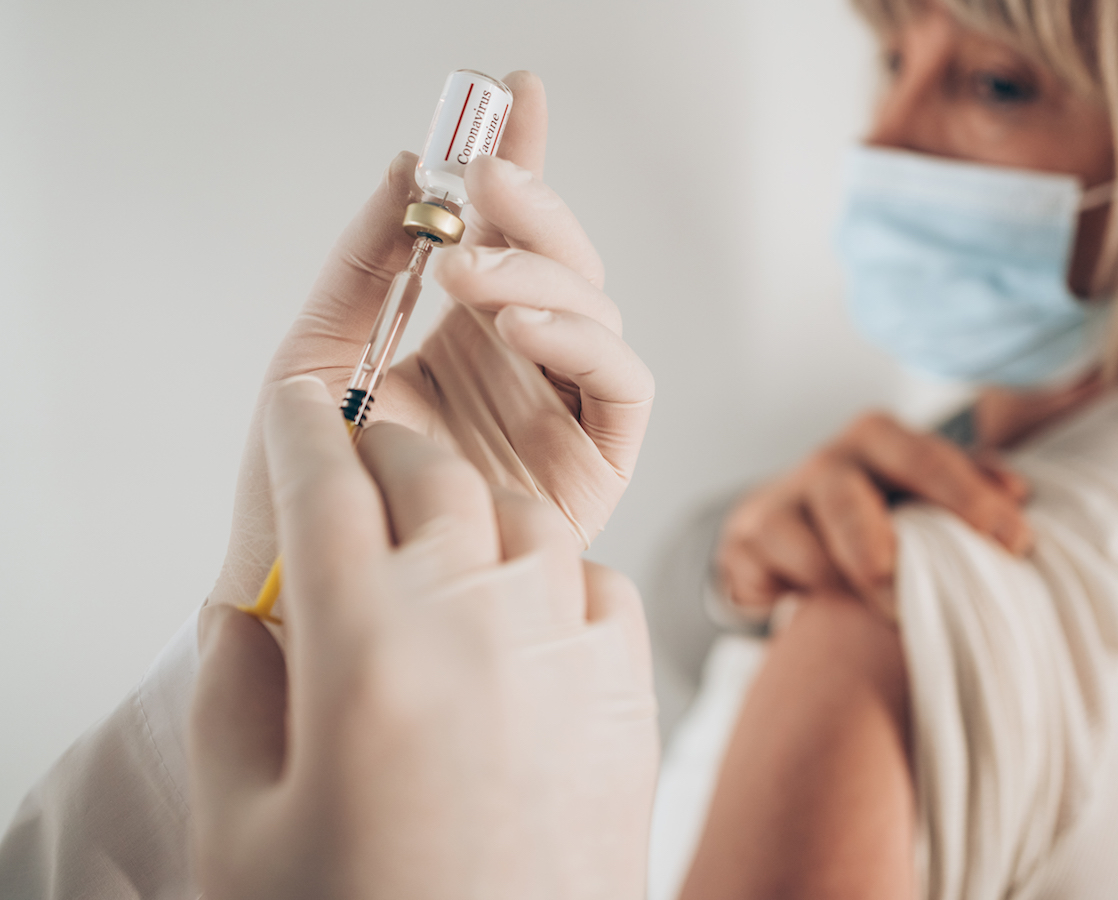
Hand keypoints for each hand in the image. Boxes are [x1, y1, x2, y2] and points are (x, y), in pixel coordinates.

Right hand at [190, 375, 657, 899]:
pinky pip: (596, 582)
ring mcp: (567, 650)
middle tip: (359, 468)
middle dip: (385, 450)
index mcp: (364, 647)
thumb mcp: (242, 828)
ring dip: (470, 508)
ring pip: (521, 515)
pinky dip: (553, 573)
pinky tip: (522, 612)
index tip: (296, 404)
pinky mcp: (630, 692)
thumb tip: (240, 612)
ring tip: (438, 541)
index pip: (323, 486)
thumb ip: (229, 696)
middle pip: (429, 474)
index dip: (301, 430)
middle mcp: (475, 623)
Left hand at [208, 70, 652, 610]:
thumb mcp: (315, 353)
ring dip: (546, 273)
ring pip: (602, 311)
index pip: (506, 234)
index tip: (512, 94)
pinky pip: (625, 384)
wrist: (305, 597)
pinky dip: (586, 340)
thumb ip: (364, 265)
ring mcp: (561, 411)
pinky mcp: (596, 465)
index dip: (520, 162)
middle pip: (566, 262)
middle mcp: (523, 366)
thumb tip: (408, 170)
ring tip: (470, 276)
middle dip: (534, 209)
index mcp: (464, 336)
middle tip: (480, 184)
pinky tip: (519, 327)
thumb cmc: (305, 490)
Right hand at [716, 410, 1031, 618]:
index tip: (1015, 540)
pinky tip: (809, 611)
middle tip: (901, 579)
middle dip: (875, 537)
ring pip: (793, 530)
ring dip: (834, 574)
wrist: (792, 539)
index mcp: (879, 440)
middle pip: (845, 488)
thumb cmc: (882, 516)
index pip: (924, 455)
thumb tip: (1019, 491)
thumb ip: (974, 486)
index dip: (968, 496)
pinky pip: (761, 567)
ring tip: (881, 611)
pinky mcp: (743, 541)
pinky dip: (788, 589)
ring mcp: (778, 501)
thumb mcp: (925, 497)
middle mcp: (827, 463)